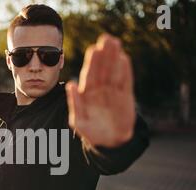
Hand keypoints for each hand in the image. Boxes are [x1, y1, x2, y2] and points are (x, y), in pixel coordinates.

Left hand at [66, 33, 135, 148]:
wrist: (109, 144)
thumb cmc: (91, 132)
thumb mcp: (79, 120)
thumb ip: (75, 103)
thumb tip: (70, 84)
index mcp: (87, 94)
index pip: (89, 75)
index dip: (91, 62)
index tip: (93, 49)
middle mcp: (100, 90)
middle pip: (102, 69)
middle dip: (104, 54)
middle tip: (107, 39)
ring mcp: (113, 92)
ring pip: (114, 72)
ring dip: (115, 58)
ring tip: (116, 43)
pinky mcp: (125, 97)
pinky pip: (125, 81)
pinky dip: (125, 71)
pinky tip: (124, 59)